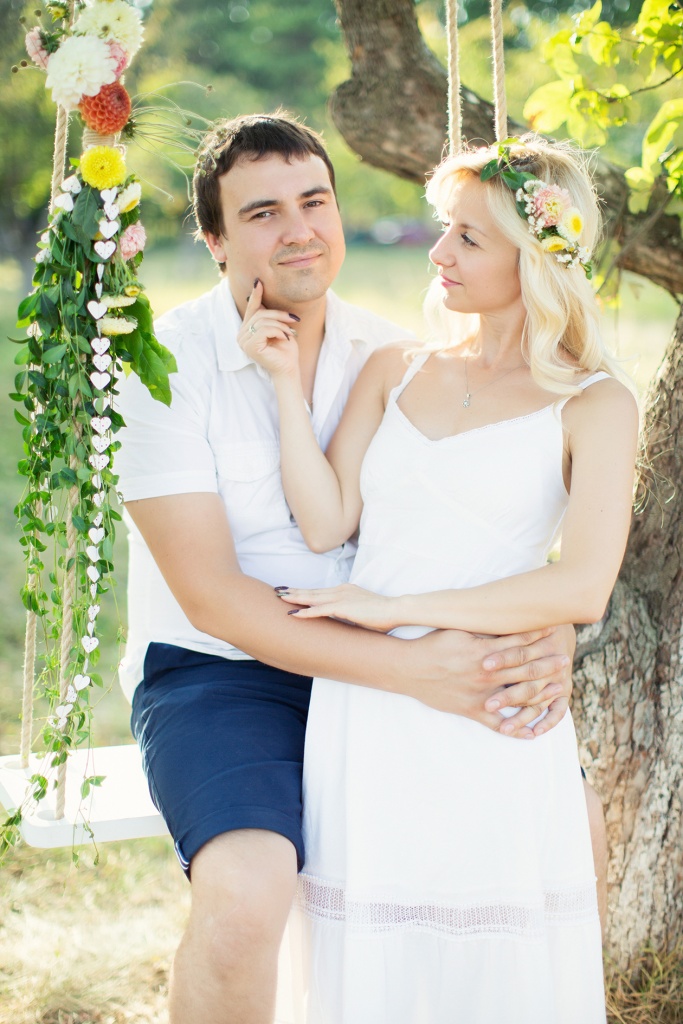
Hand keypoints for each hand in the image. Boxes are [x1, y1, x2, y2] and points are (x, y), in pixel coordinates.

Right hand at [237, 279, 299, 377]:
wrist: (288, 368)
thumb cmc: (284, 349)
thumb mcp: (277, 326)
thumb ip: (267, 314)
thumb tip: (259, 288)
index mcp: (246, 330)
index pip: (251, 309)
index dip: (256, 296)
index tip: (259, 282)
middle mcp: (241, 335)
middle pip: (259, 313)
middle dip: (278, 314)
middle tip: (294, 319)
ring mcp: (243, 342)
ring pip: (262, 321)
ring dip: (281, 324)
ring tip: (290, 332)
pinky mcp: (250, 346)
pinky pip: (264, 330)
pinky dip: (278, 331)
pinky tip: (285, 338)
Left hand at [278, 583, 397, 631]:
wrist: (394, 609)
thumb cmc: (383, 615)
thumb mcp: (363, 613)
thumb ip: (352, 614)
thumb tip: (347, 622)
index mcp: (346, 590)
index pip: (321, 591)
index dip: (306, 591)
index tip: (293, 591)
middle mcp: (341, 591)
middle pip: (313, 591)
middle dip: (295, 591)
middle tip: (279, 591)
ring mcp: (342, 597)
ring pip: (313, 598)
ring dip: (296, 598)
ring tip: (281, 598)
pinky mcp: (343, 607)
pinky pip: (320, 610)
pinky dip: (306, 612)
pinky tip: (294, 614)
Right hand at [399, 627, 571, 738]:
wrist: (409, 669)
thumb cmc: (433, 645)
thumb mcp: (459, 632)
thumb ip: (484, 634)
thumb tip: (507, 626)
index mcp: (484, 652)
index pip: (519, 643)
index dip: (538, 637)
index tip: (554, 632)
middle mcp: (486, 674)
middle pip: (525, 669)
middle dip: (548, 663)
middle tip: (566, 660)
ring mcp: (481, 695)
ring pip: (518, 696)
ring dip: (542, 692)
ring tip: (559, 689)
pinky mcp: (473, 711)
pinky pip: (498, 724)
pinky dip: (516, 729)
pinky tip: (532, 731)